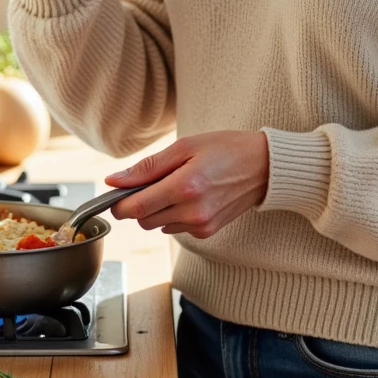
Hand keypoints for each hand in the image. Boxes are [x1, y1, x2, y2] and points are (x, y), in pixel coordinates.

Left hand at [104, 132, 269, 239]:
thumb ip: (148, 167)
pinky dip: (173, 213)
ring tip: (177, 184)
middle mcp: (193, 212)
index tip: (115, 194)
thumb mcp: (185, 146)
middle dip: (139, 203)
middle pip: (143, 220)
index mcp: (185, 187)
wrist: (263, 167)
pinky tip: (189, 196)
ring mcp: (201, 225)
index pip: (136, 208)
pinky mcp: (207, 231)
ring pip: (158, 225)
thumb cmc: (226, 149)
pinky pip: (175, 227)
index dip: (118, 203)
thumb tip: (114, 181)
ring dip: (157, 208)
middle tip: (153, 180)